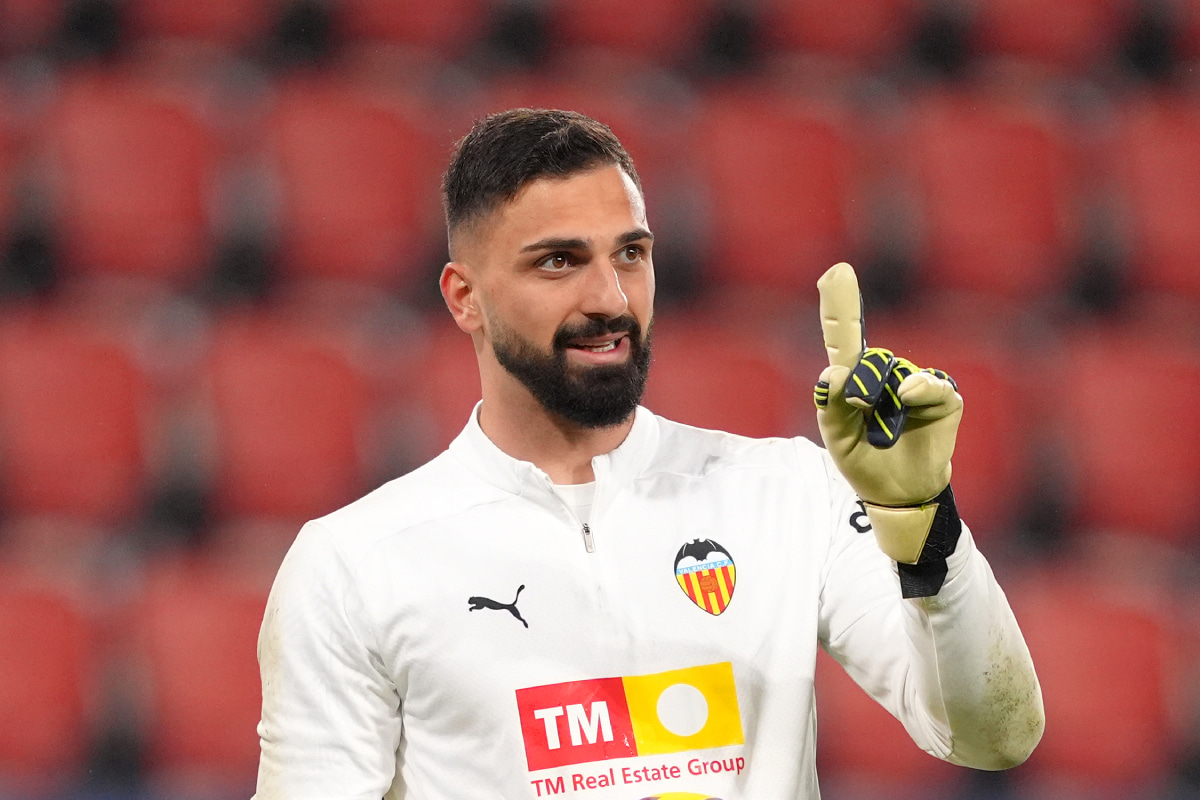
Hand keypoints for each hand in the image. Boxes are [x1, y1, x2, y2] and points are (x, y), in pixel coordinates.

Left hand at [815, 263, 963, 573]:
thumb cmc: (864, 460)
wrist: (898, 493)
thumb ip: (831, 406)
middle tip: (856, 407)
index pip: (845, 336)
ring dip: (879, 393)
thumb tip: (835, 374)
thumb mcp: (837, 438)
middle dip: (857, 382)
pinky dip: (919, 388)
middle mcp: (885, 373)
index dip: (840, 304)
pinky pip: (931, 384)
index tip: (836, 271)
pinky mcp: (943, 399)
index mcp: (855, 379)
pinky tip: (907, 395)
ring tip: (879, 427)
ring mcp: (915, 384)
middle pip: (866, 358)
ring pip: (891, 370)